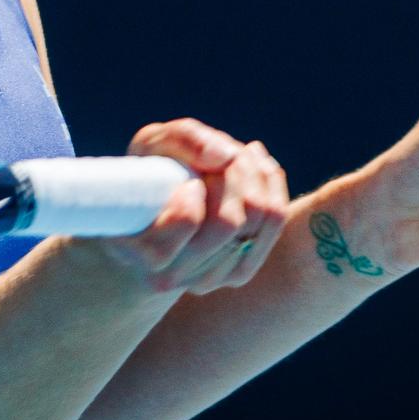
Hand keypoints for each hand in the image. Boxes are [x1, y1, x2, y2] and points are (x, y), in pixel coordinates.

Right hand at [83, 119, 288, 294]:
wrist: (151, 217)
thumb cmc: (148, 176)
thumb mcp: (151, 146)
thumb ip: (184, 140)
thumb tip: (226, 157)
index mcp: (143, 248)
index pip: (188, 219)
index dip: (195, 187)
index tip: (188, 178)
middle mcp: (172, 276)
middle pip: (228, 220)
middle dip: (232, 172)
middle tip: (219, 153)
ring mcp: (207, 279)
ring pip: (259, 217)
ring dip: (252, 173)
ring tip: (233, 155)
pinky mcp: (238, 272)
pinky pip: (275, 219)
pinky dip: (269, 182)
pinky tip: (253, 164)